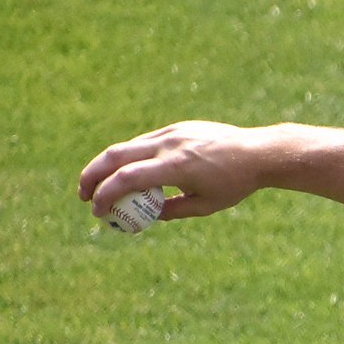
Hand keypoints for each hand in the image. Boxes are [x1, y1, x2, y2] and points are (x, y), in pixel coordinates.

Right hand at [78, 121, 270, 222]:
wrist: (259, 152)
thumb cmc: (236, 183)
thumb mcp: (206, 205)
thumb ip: (174, 211)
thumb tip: (149, 216)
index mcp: (175, 166)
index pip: (127, 179)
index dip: (105, 195)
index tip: (96, 211)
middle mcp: (168, 145)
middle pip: (115, 156)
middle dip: (92, 175)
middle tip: (84, 196)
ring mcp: (171, 133)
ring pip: (127, 146)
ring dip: (107, 165)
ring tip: (101, 184)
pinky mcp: (177, 128)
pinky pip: (145, 141)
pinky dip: (130, 156)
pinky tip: (129, 171)